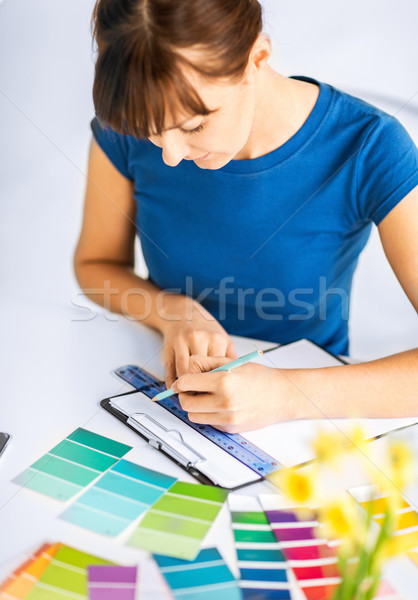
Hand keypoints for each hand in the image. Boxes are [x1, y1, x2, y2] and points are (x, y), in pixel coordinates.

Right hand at [160, 296, 237, 388]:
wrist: (182, 312)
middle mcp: (199, 338)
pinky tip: (176, 389)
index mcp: (217, 339)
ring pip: (184, 372)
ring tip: (190, 396)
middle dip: (202, 388)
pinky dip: (172, 382)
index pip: (219, 368)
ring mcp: (182, 342)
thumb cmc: (204, 328)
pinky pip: (170, 369)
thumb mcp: (223, 338)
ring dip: (186, 387)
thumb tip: (235, 381)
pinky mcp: (168, 347)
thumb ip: (230, 358)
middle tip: (203, 399)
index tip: (219, 396)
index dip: (218, 385)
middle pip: (201, 371)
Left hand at [171, 355, 299, 432]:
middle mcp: (224, 401)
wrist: (282, 395)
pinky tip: (219, 405)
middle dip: (185, 396)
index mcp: (223, 381)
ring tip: (206, 396)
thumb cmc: (259, 377)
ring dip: (195, 407)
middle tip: (193, 389)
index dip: (181, 382)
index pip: (186, 383)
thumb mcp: (232, 362)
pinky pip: (208, 423)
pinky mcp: (230, 428)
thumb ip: (206, 363)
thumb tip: (185, 370)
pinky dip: (209, 415)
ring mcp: (227, 418)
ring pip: (194, 416)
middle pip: (186, 403)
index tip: (181, 381)